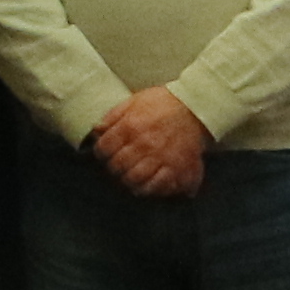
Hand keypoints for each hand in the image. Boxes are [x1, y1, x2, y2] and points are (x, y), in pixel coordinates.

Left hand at [94, 86, 210, 199]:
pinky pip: (158, 185)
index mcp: (129, 126)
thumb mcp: (133, 101)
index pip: (104, 149)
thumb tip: (96, 130)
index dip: (101, 154)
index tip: (105, 155)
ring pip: (135, 178)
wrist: (193, 106)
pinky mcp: (176, 166)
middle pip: (118, 166)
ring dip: (129, 180)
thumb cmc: (161, 103)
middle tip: (118, 167)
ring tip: (130, 178)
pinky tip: (147, 184)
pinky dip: (150, 188)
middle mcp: (143, 143)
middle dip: (114, 168)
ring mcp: (160, 156)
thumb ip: (112, 116)